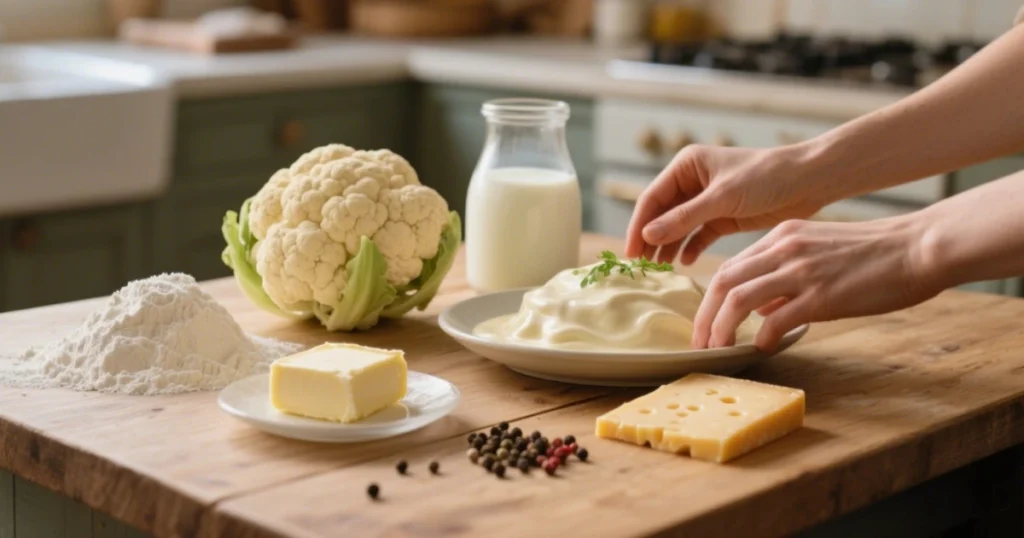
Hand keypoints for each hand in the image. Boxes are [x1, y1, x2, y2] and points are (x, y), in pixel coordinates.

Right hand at [625, 144, 831, 264]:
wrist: (808, 181)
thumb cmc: (766, 177)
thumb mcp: (722, 198)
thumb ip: (684, 218)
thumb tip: (648, 235)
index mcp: (686, 166)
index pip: (652, 198)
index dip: (639, 226)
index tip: (630, 253)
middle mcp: (693, 181)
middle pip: (661, 214)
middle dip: (651, 239)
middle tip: (641, 267)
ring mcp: (707, 200)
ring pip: (678, 226)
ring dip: (669, 246)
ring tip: (661, 269)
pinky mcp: (724, 216)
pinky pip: (699, 234)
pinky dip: (691, 247)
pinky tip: (686, 262)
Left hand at [692, 216, 941, 350]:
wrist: (917, 247)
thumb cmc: (873, 255)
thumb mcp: (817, 252)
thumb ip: (784, 274)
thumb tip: (760, 309)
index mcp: (780, 236)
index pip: (729, 268)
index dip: (709, 300)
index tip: (704, 324)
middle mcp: (783, 249)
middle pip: (722, 283)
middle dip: (704, 317)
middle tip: (699, 344)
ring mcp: (800, 270)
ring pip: (738, 300)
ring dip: (721, 330)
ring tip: (718, 351)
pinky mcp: (821, 294)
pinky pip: (776, 319)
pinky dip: (763, 337)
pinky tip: (764, 349)